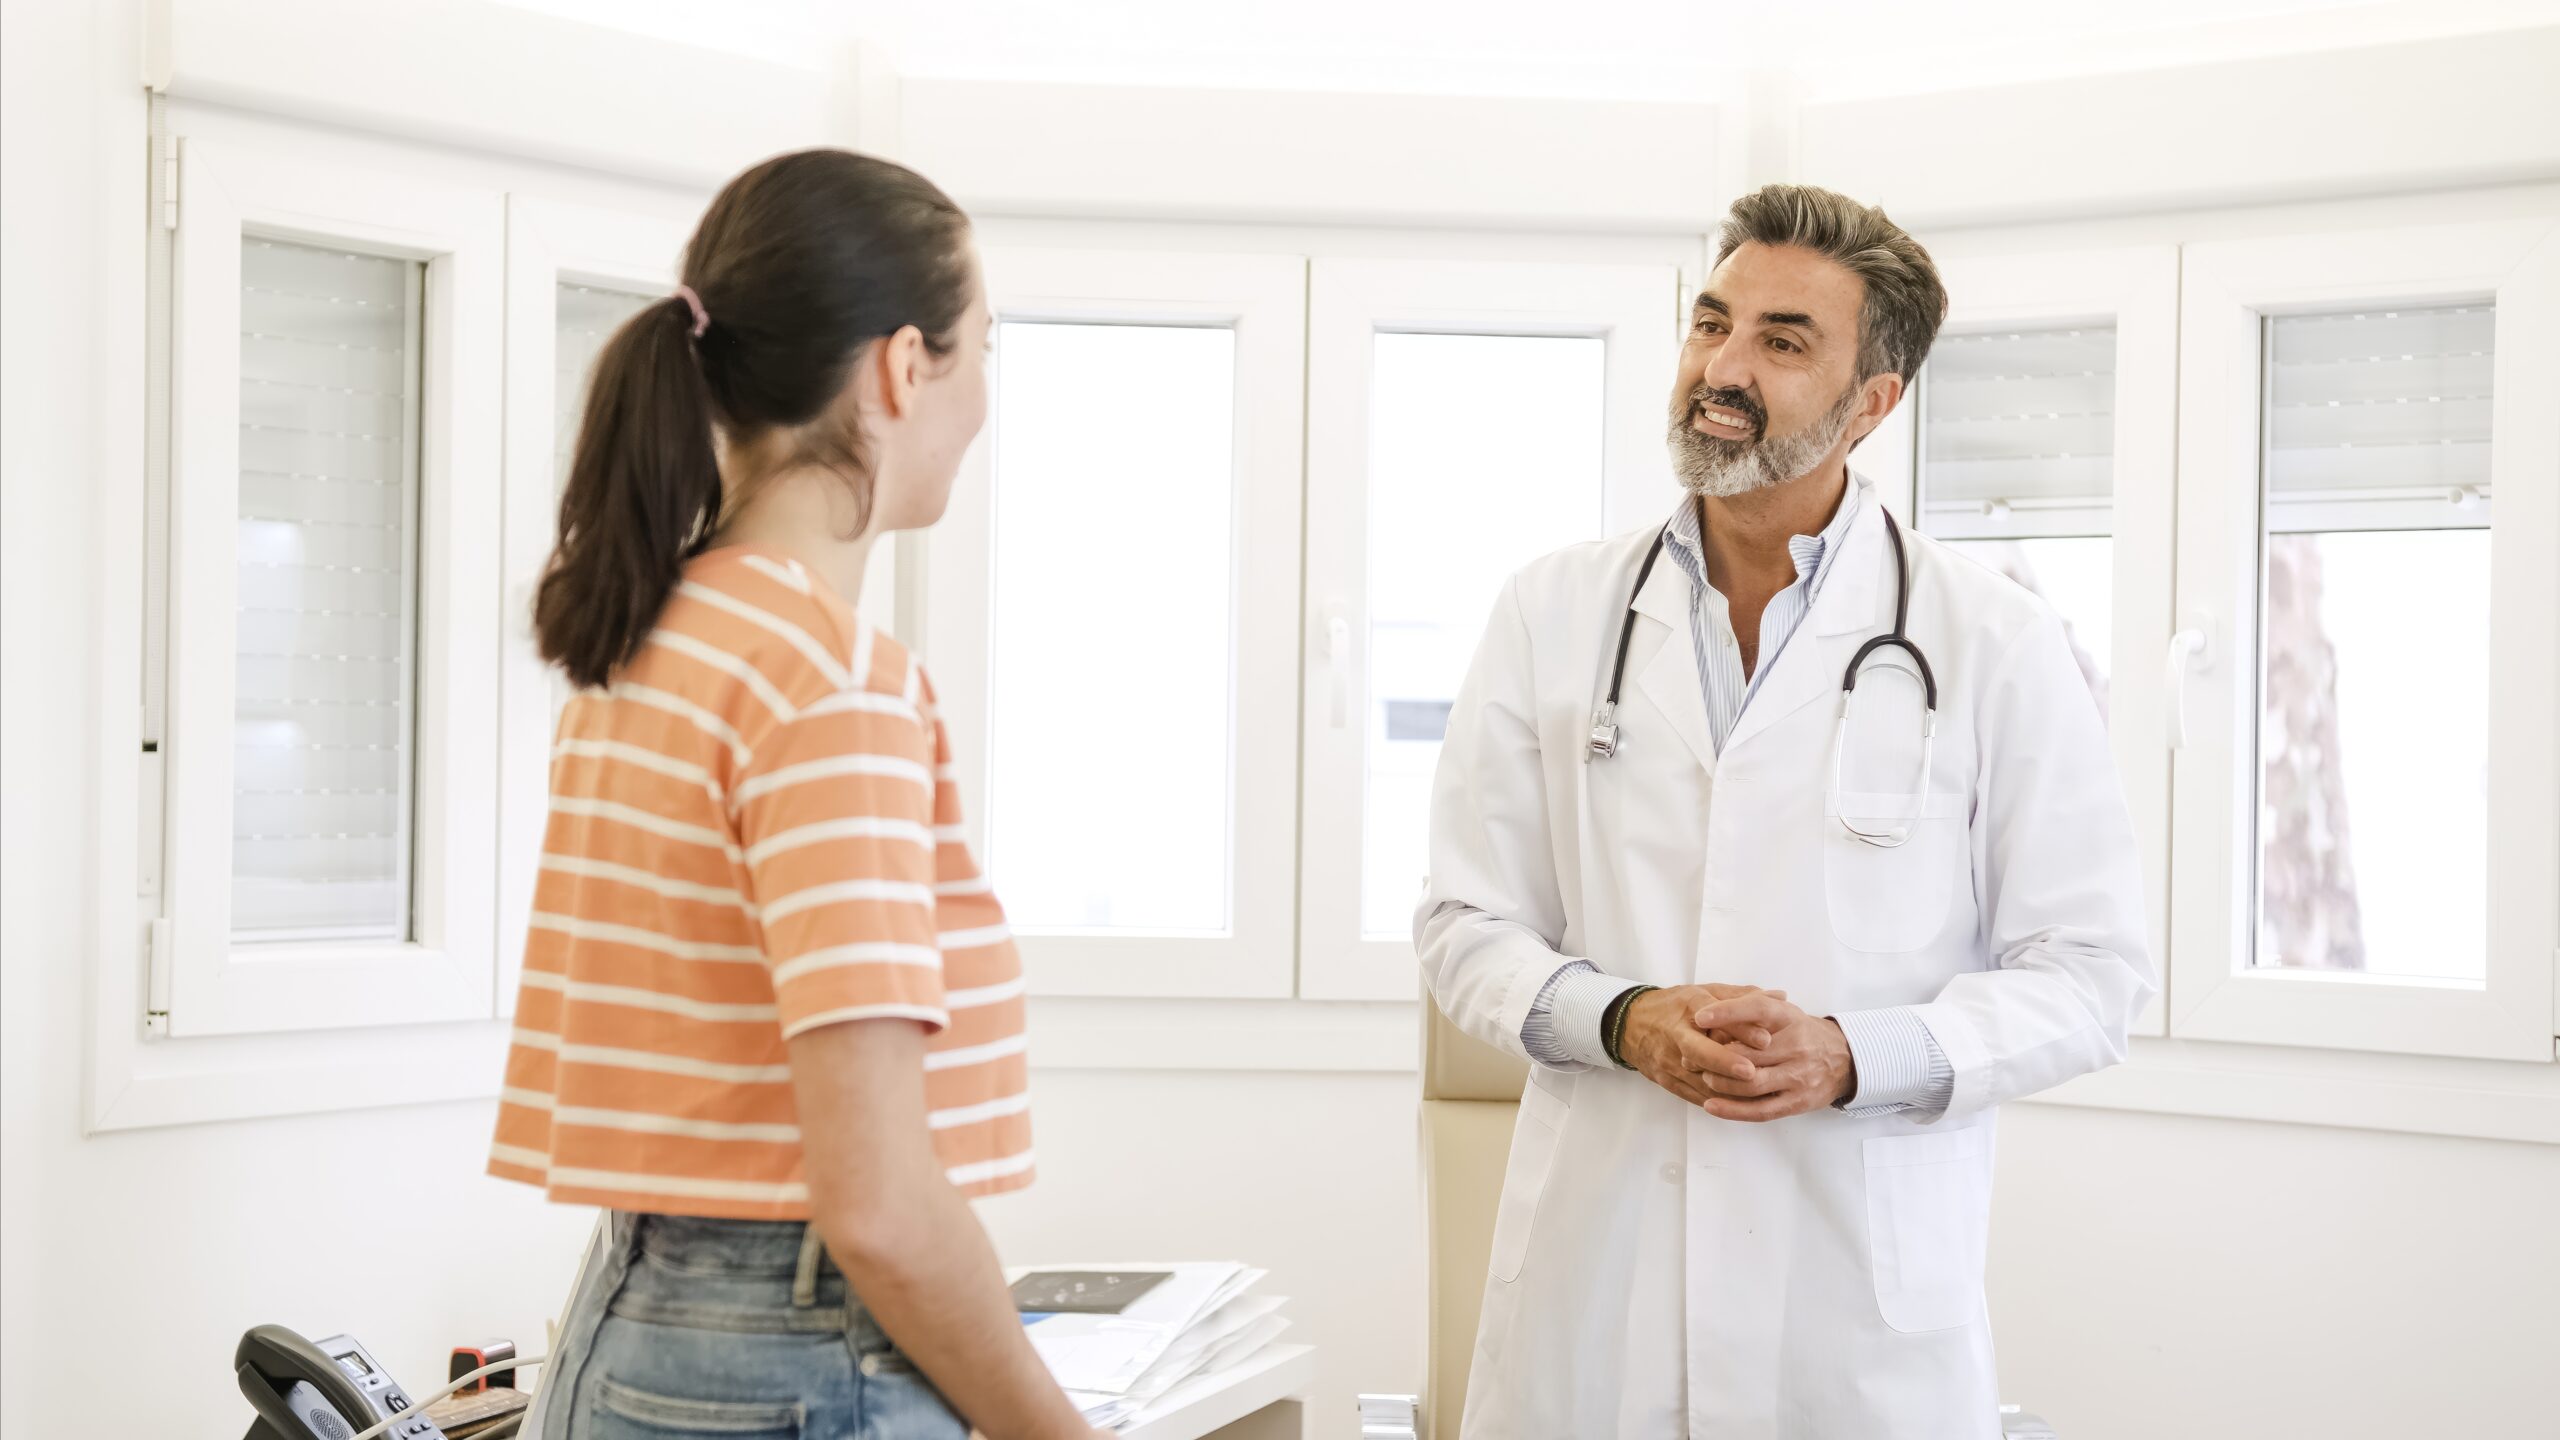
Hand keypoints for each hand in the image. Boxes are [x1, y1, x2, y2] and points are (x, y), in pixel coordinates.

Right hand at [1617, 983, 1781, 1108]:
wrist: (1630, 1025)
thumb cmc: (1675, 1006)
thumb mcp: (1705, 991)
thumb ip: (1743, 995)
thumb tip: (1780, 996)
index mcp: (1688, 1008)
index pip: (1714, 1018)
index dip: (1740, 1029)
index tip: (1765, 1039)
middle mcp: (1676, 1036)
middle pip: (1700, 1053)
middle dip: (1726, 1063)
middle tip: (1752, 1072)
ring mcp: (1669, 1061)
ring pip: (1699, 1080)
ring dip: (1727, 1089)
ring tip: (1757, 1095)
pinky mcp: (1667, 1081)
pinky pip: (1694, 1096)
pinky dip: (1718, 1102)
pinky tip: (1740, 1105)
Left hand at [1687, 992, 1857, 1121]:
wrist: (1843, 1059)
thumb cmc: (1801, 1033)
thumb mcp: (1783, 1012)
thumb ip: (1752, 1008)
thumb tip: (1710, 1009)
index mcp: (1790, 1018)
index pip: (1757, 1010)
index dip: (1727, 1013)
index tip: (1699, 1017)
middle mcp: (1796, 1046)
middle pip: (1747, 1053)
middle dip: (1713, 1057)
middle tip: (1690, 1056)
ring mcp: (1798, 1076)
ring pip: (1750, 1083)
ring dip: (1720, 1083)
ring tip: (1704, 1077)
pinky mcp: (1796, 1102)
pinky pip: (1760, 1110)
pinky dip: (1732, 1110)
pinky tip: (1711, 1106)